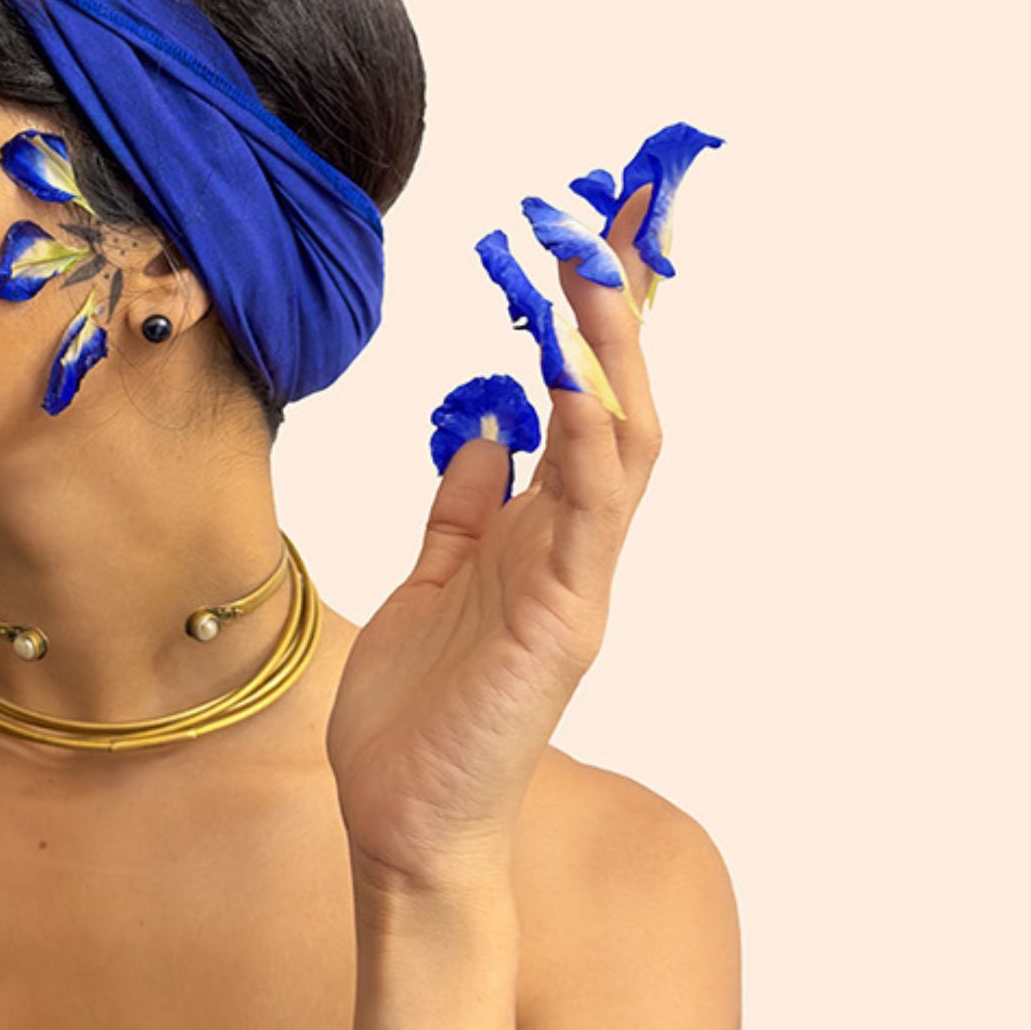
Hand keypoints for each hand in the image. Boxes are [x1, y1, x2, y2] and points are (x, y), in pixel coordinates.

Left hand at [326, 184, 666, 893]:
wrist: (405, 825)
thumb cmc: (420, 717)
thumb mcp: (435, 582)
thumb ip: (465, 509)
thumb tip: (485, 433)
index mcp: (545, 534)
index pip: (587, 400)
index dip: (598, 315)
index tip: (599, 224)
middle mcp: (577, 548)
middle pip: (624, 399)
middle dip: (623, 305)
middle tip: (621, 205)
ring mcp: (576, 584)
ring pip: (621, 445)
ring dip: (610, 351)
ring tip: (594, 264)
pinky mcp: (556, 624)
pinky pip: (585, 518)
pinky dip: (587, 444)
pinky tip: (572, 379)